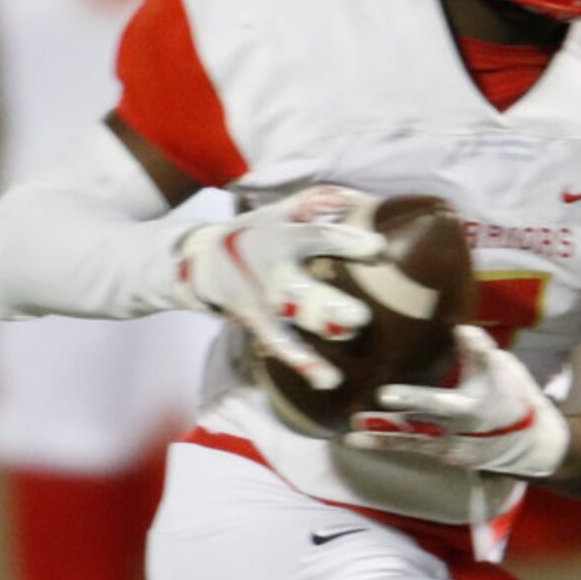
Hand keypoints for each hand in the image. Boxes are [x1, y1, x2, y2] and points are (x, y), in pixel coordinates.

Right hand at [175, 186, 384, 390]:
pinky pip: (282, 344)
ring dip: (320, 327)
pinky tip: (330, 380)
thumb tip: (363, 199)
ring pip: (291, 317)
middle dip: (327, 303)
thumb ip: (319, 202)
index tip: (378, 249)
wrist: (202, 262)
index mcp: (282, 236)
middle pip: (299, 287)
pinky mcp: (257, 322)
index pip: (315, 237)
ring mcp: (263, 299)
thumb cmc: (256, 233)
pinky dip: (303, 363)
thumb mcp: (279, 211)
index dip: (344, 242)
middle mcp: (272, 269)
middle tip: (361, 316)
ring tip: (350, 335)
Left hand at [349, 326, 569, 477]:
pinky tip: (361, 441)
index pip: (437, 402)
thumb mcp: (504, 368)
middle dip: (386, 424)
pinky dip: (388, 444)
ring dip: (379, 438)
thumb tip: (459, 326)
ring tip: (350, 436)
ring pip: (410, 443)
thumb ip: (478, 351)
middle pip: (416, 428)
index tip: (384, 395)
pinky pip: (413, 449)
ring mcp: (449, 449)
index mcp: (472, 408)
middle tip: (357, 419)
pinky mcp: (444, 456)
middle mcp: (457, 433)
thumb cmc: (515, 396)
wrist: (532, 442)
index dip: (411, 399)